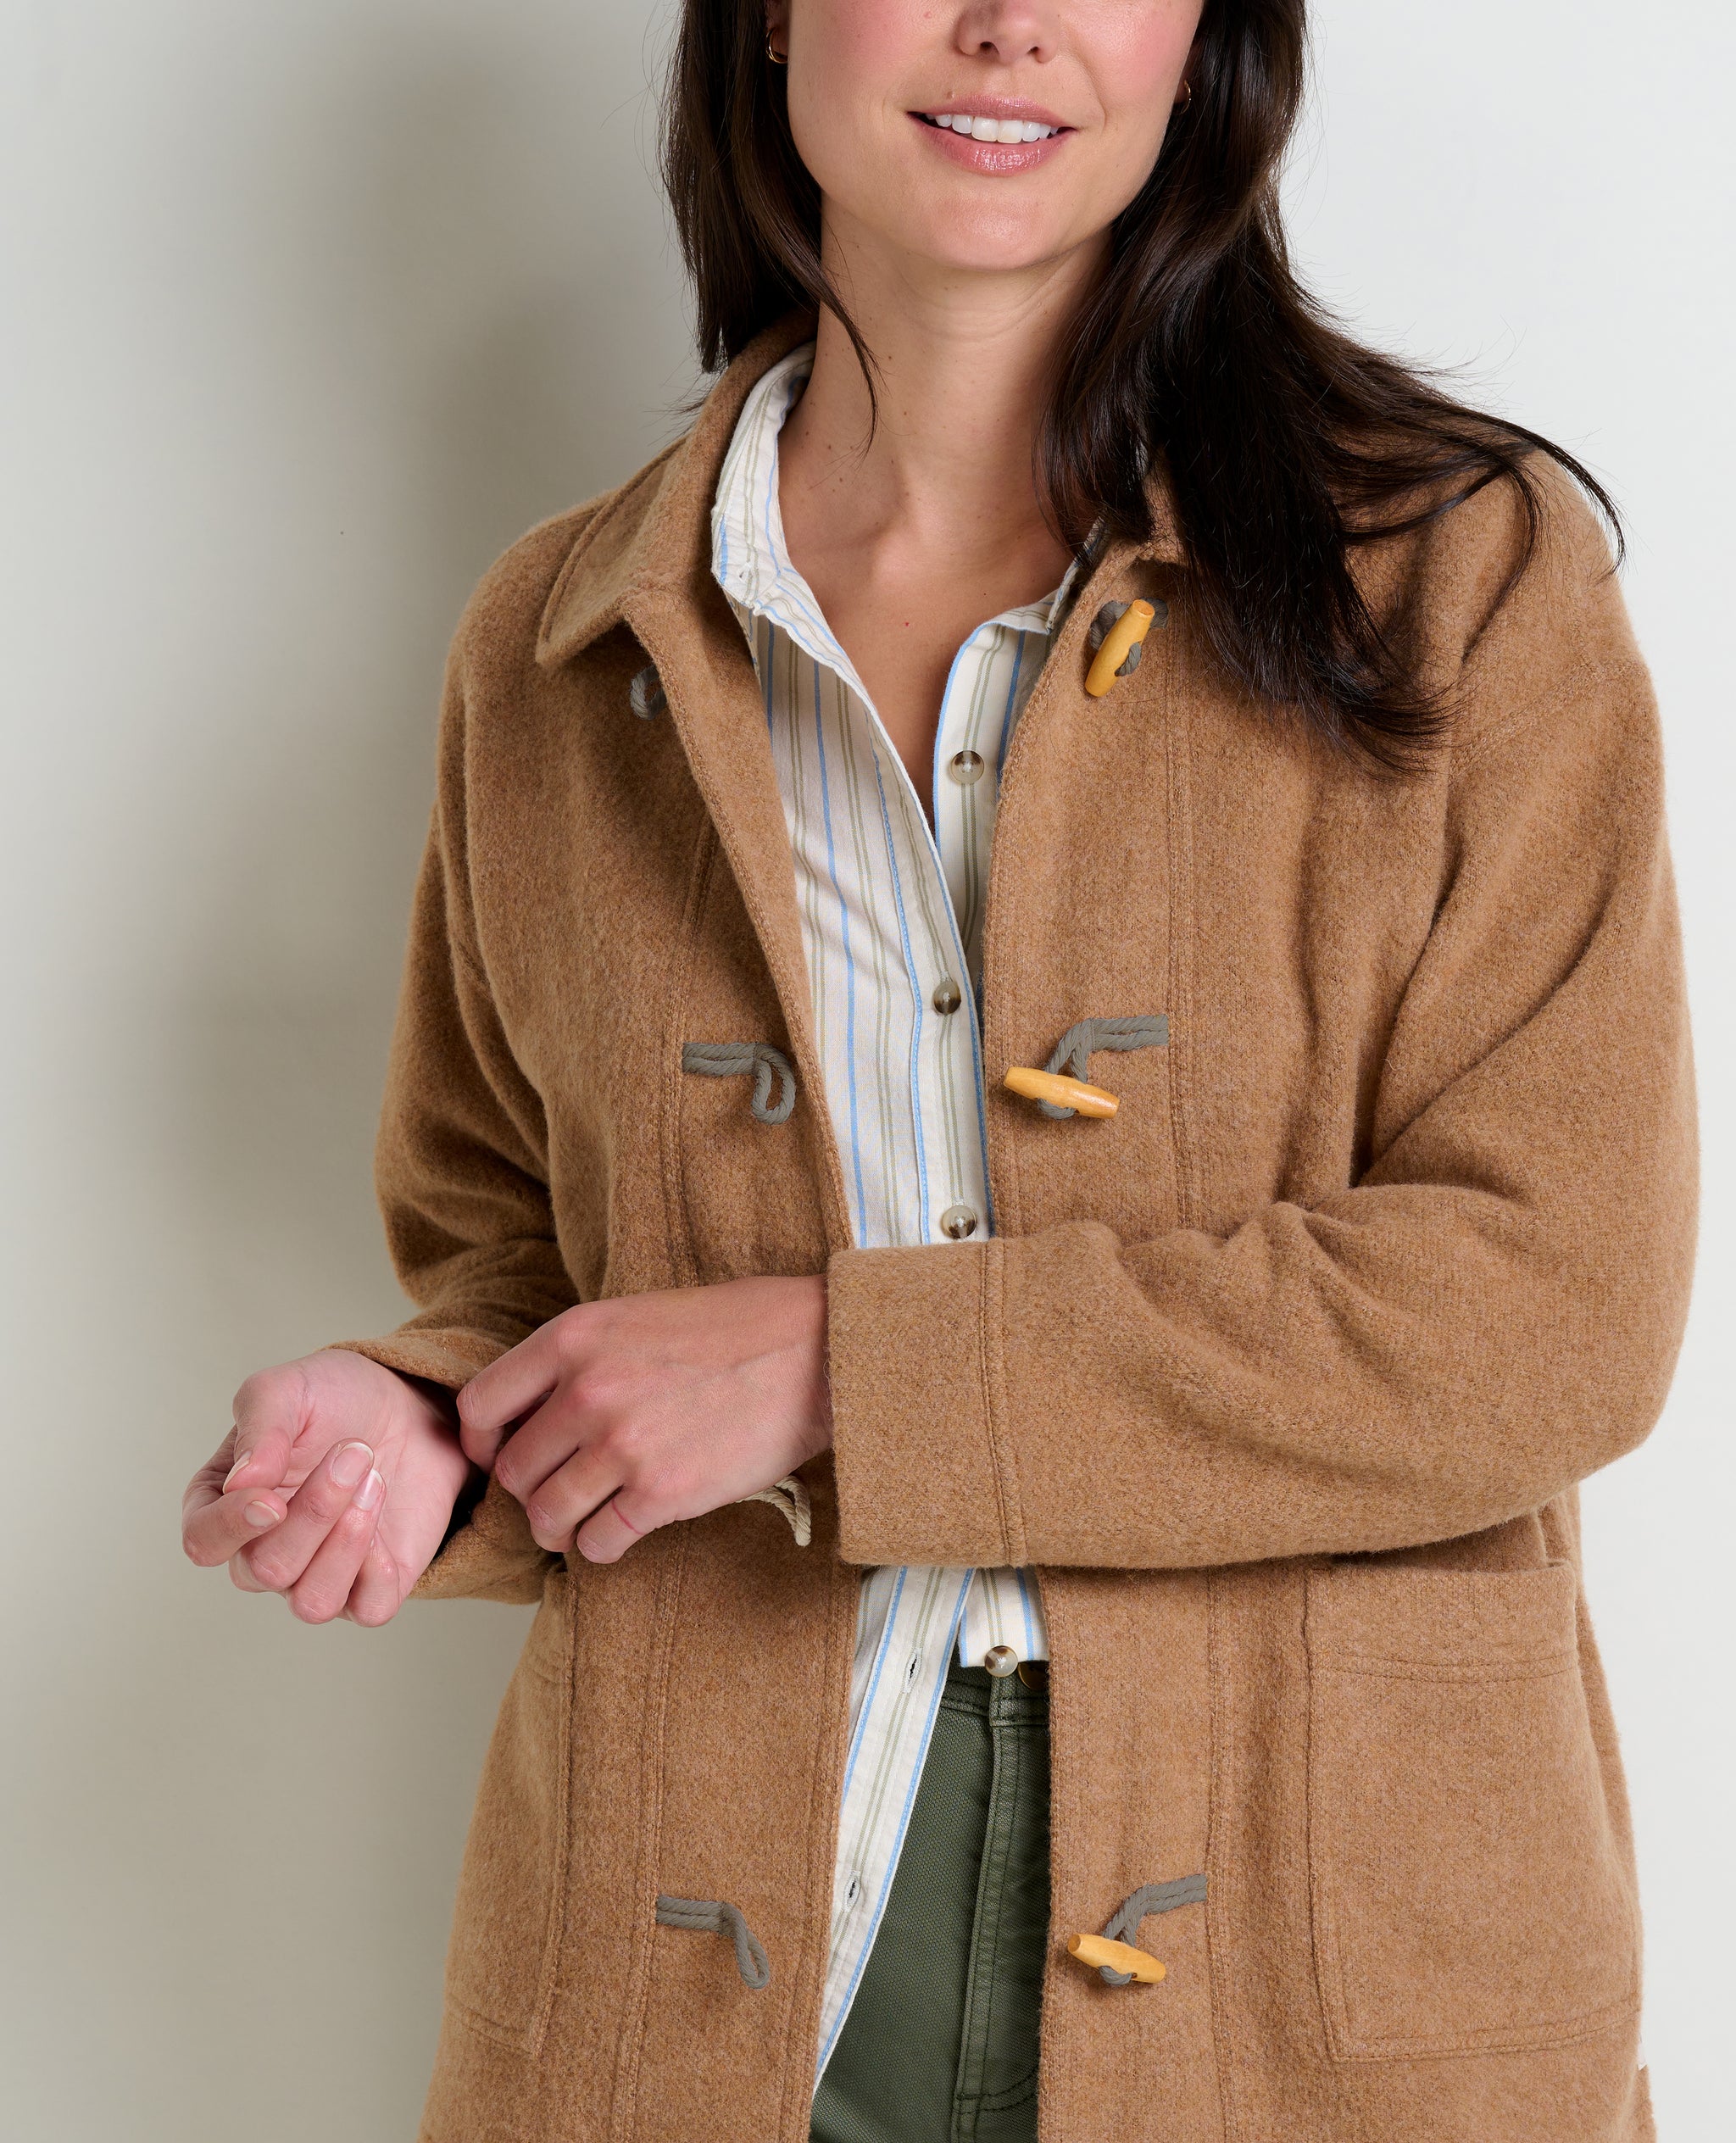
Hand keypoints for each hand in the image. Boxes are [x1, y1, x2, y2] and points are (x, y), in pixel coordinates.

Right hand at [181, 1349, 475, 1623]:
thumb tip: (242, 1483)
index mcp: (224, 1503)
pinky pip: (367, 1610)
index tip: (272, 1498)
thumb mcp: (289, 1389)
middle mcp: (261, 1550)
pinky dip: (379, 1573)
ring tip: (375, 1480)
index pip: (204, 1542)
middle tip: (354, 1452)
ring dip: (348, 1542)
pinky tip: (386, 1522)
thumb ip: (259, 1428)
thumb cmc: (334, 1400)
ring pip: (313, 1602)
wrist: (405, 1405)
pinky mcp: (368, 1587)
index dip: (232, 1528)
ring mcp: (313, 1574)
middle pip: (267, 1570)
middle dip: (316, 1511)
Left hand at [460, 1276, 830, 1563]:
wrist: (815, 1351)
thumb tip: (534, 1412)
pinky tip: (625, 1528)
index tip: (502, 1455)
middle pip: (512, 1471)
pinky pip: (597, 1544)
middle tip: (559, 1491)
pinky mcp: (661, 1494)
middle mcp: (585, 1391)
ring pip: (545, 1516)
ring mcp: (621, 1445)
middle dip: (530, 1489)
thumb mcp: (636, 1314)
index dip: (482, 1443)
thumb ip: (578, 1357)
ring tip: (584, 1520)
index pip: (478, 1406)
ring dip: (559, 1527)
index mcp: (573, 1337)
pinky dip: (603, 1546)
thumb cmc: (735, 1328)